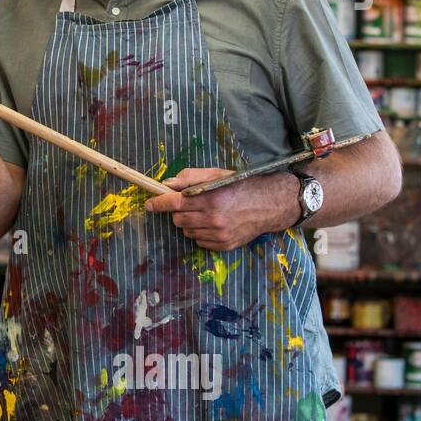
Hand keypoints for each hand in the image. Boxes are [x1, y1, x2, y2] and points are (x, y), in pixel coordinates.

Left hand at [144, 168, 298, 251]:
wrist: (271, 204)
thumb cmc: (242, 185)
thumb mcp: (217, 174)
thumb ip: (191, 177)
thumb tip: (167, 184)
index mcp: (211, 198)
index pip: (174, 203)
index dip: (158, 203)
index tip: (149, 204)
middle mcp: (214, 218)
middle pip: (178, 219)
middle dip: (179, 212)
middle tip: (191, 205)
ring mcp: (219, 234)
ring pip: (187, 232)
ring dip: (190, 223)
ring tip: (206, 214)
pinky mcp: (224, 246)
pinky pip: (199, 242)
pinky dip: (201, 234)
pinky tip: (214, 224)